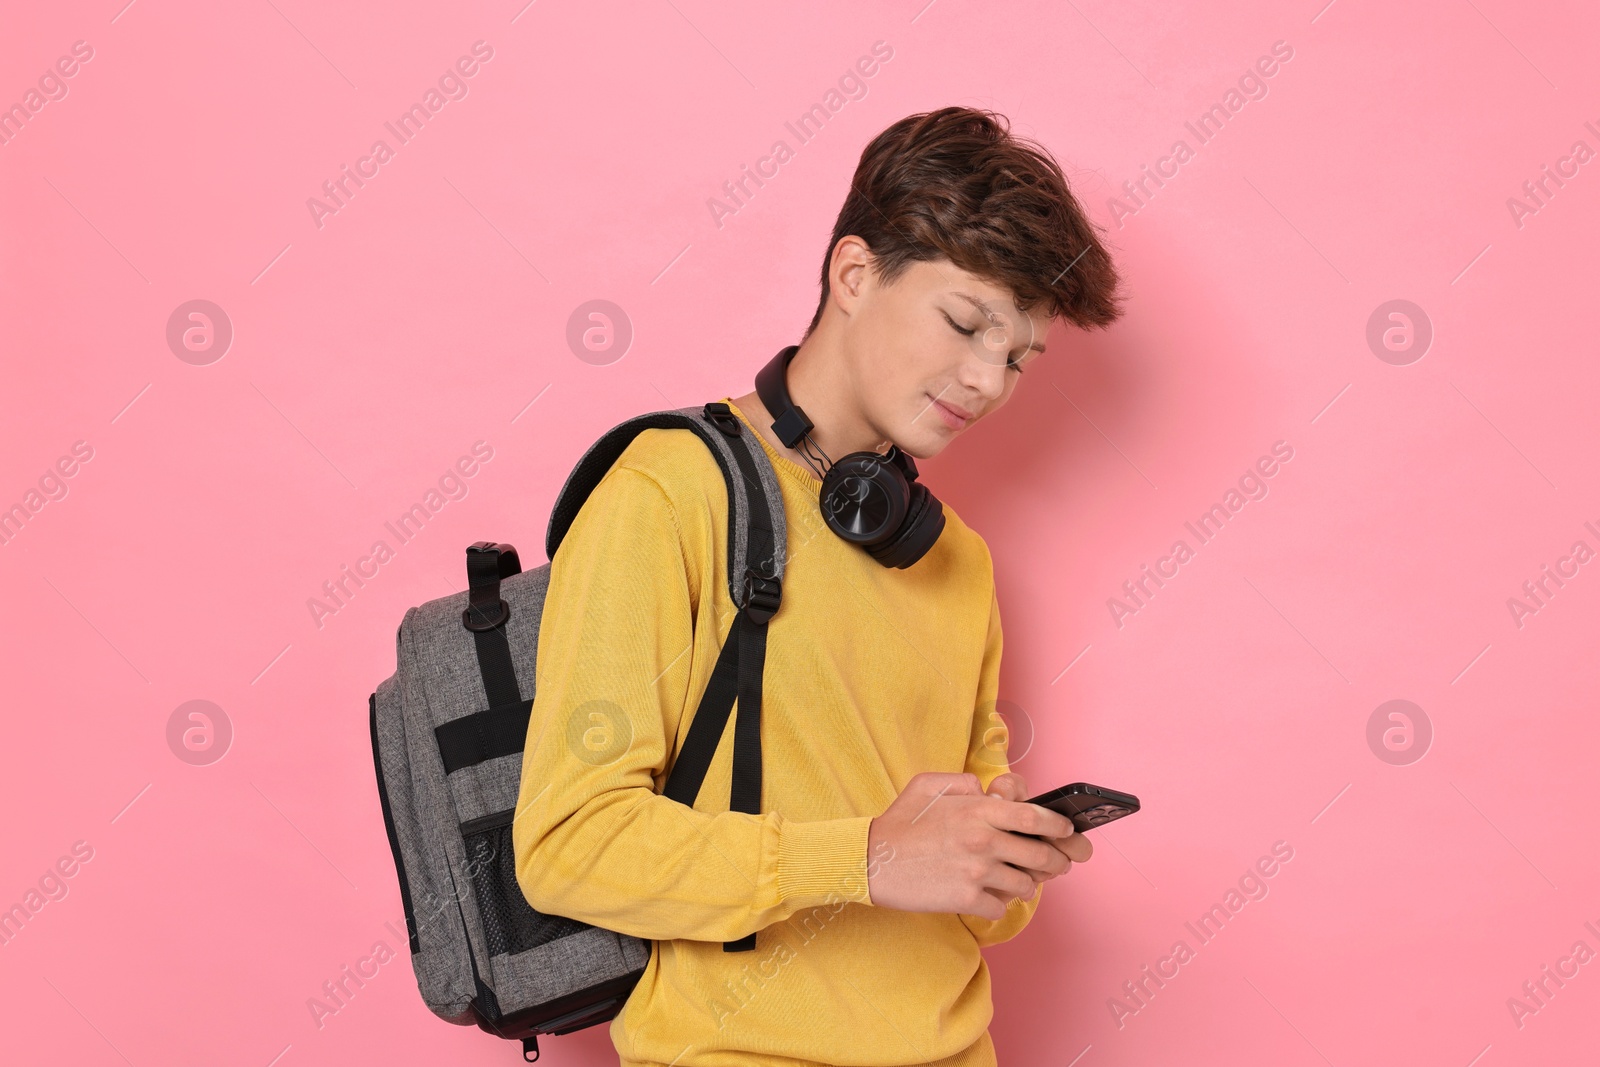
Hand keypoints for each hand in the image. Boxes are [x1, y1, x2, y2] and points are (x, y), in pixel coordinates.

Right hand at [866, 771, 1079, 920]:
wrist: (870, 861)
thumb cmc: (900, 822)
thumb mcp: (928, 785)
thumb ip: (964, 782)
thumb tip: (987, 790)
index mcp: (976, 810)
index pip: (1033, 816)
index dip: (1057, 825)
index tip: (1065, 830)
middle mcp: (982, 840)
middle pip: (1040, 854)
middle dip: (1055, 861)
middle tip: (1056, 863)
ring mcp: (975, 872)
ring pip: (1025, 885)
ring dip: (1024, 884)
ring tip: (1014, 881)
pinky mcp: (966, 899)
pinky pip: (1001, 908)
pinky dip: (997, 905)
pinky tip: (985, 897)